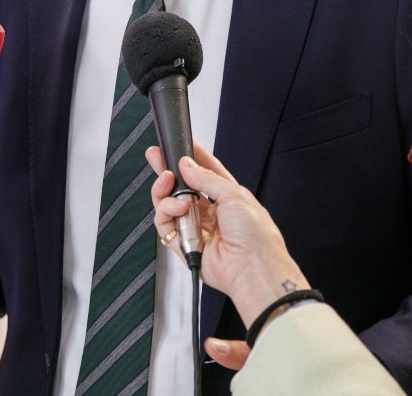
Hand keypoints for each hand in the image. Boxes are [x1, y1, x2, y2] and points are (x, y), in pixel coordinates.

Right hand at [147, 144, 309, 330]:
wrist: (252, 268)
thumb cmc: (256, 236)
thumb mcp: (234, 194)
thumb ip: (206, 178)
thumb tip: (186, 165)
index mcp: (226, 197)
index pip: (204, 171)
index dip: (191, 158)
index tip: (179, 145)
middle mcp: (209, 211)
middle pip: (180, 187)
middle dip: (166, 171)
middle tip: (155, 157)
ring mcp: (194, 226)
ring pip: (167, 204)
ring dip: (166, 191)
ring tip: (172, 186)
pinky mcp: (183, 243)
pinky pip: (164, 223)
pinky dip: (167, 212)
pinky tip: (179, 208)